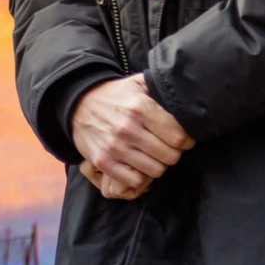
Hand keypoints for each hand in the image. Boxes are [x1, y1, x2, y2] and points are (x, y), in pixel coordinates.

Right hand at [69, 74, 193, 199]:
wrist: (77, 104)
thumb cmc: (115, 95)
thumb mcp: (137, 83)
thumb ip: (161, 89)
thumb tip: (187, 100)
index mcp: (140, 107)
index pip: (179, 136)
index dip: (186, 140)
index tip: (182, 138)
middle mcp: (127, 128)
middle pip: (170, 156)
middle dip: (173, 152)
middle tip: (167, 147)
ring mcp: (114, 147)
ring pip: (155, 171)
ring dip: (157, 164)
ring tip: (152, 155)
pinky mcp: (104, 162)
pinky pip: (136, 181)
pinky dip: (140, 176)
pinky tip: (138, 164)